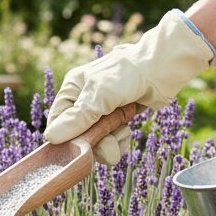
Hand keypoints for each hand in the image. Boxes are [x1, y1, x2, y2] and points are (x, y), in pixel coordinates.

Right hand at [45, 10, 215, 163]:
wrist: (164, 68)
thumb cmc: (129, 74)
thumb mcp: (100, 95)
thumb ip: (76, 119)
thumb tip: (50, 138)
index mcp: (73, 89)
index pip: (57, 121)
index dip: (65, 137)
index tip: (78, 147)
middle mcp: (84, 102)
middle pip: (77, 136)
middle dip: (94, 141)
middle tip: (109, 142)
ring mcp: (102, 112)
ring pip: (96, 142)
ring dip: (110, 142)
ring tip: (123, 130)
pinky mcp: (118, 120)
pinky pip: (111, 141)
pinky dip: (120, 141)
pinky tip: (128, 132)